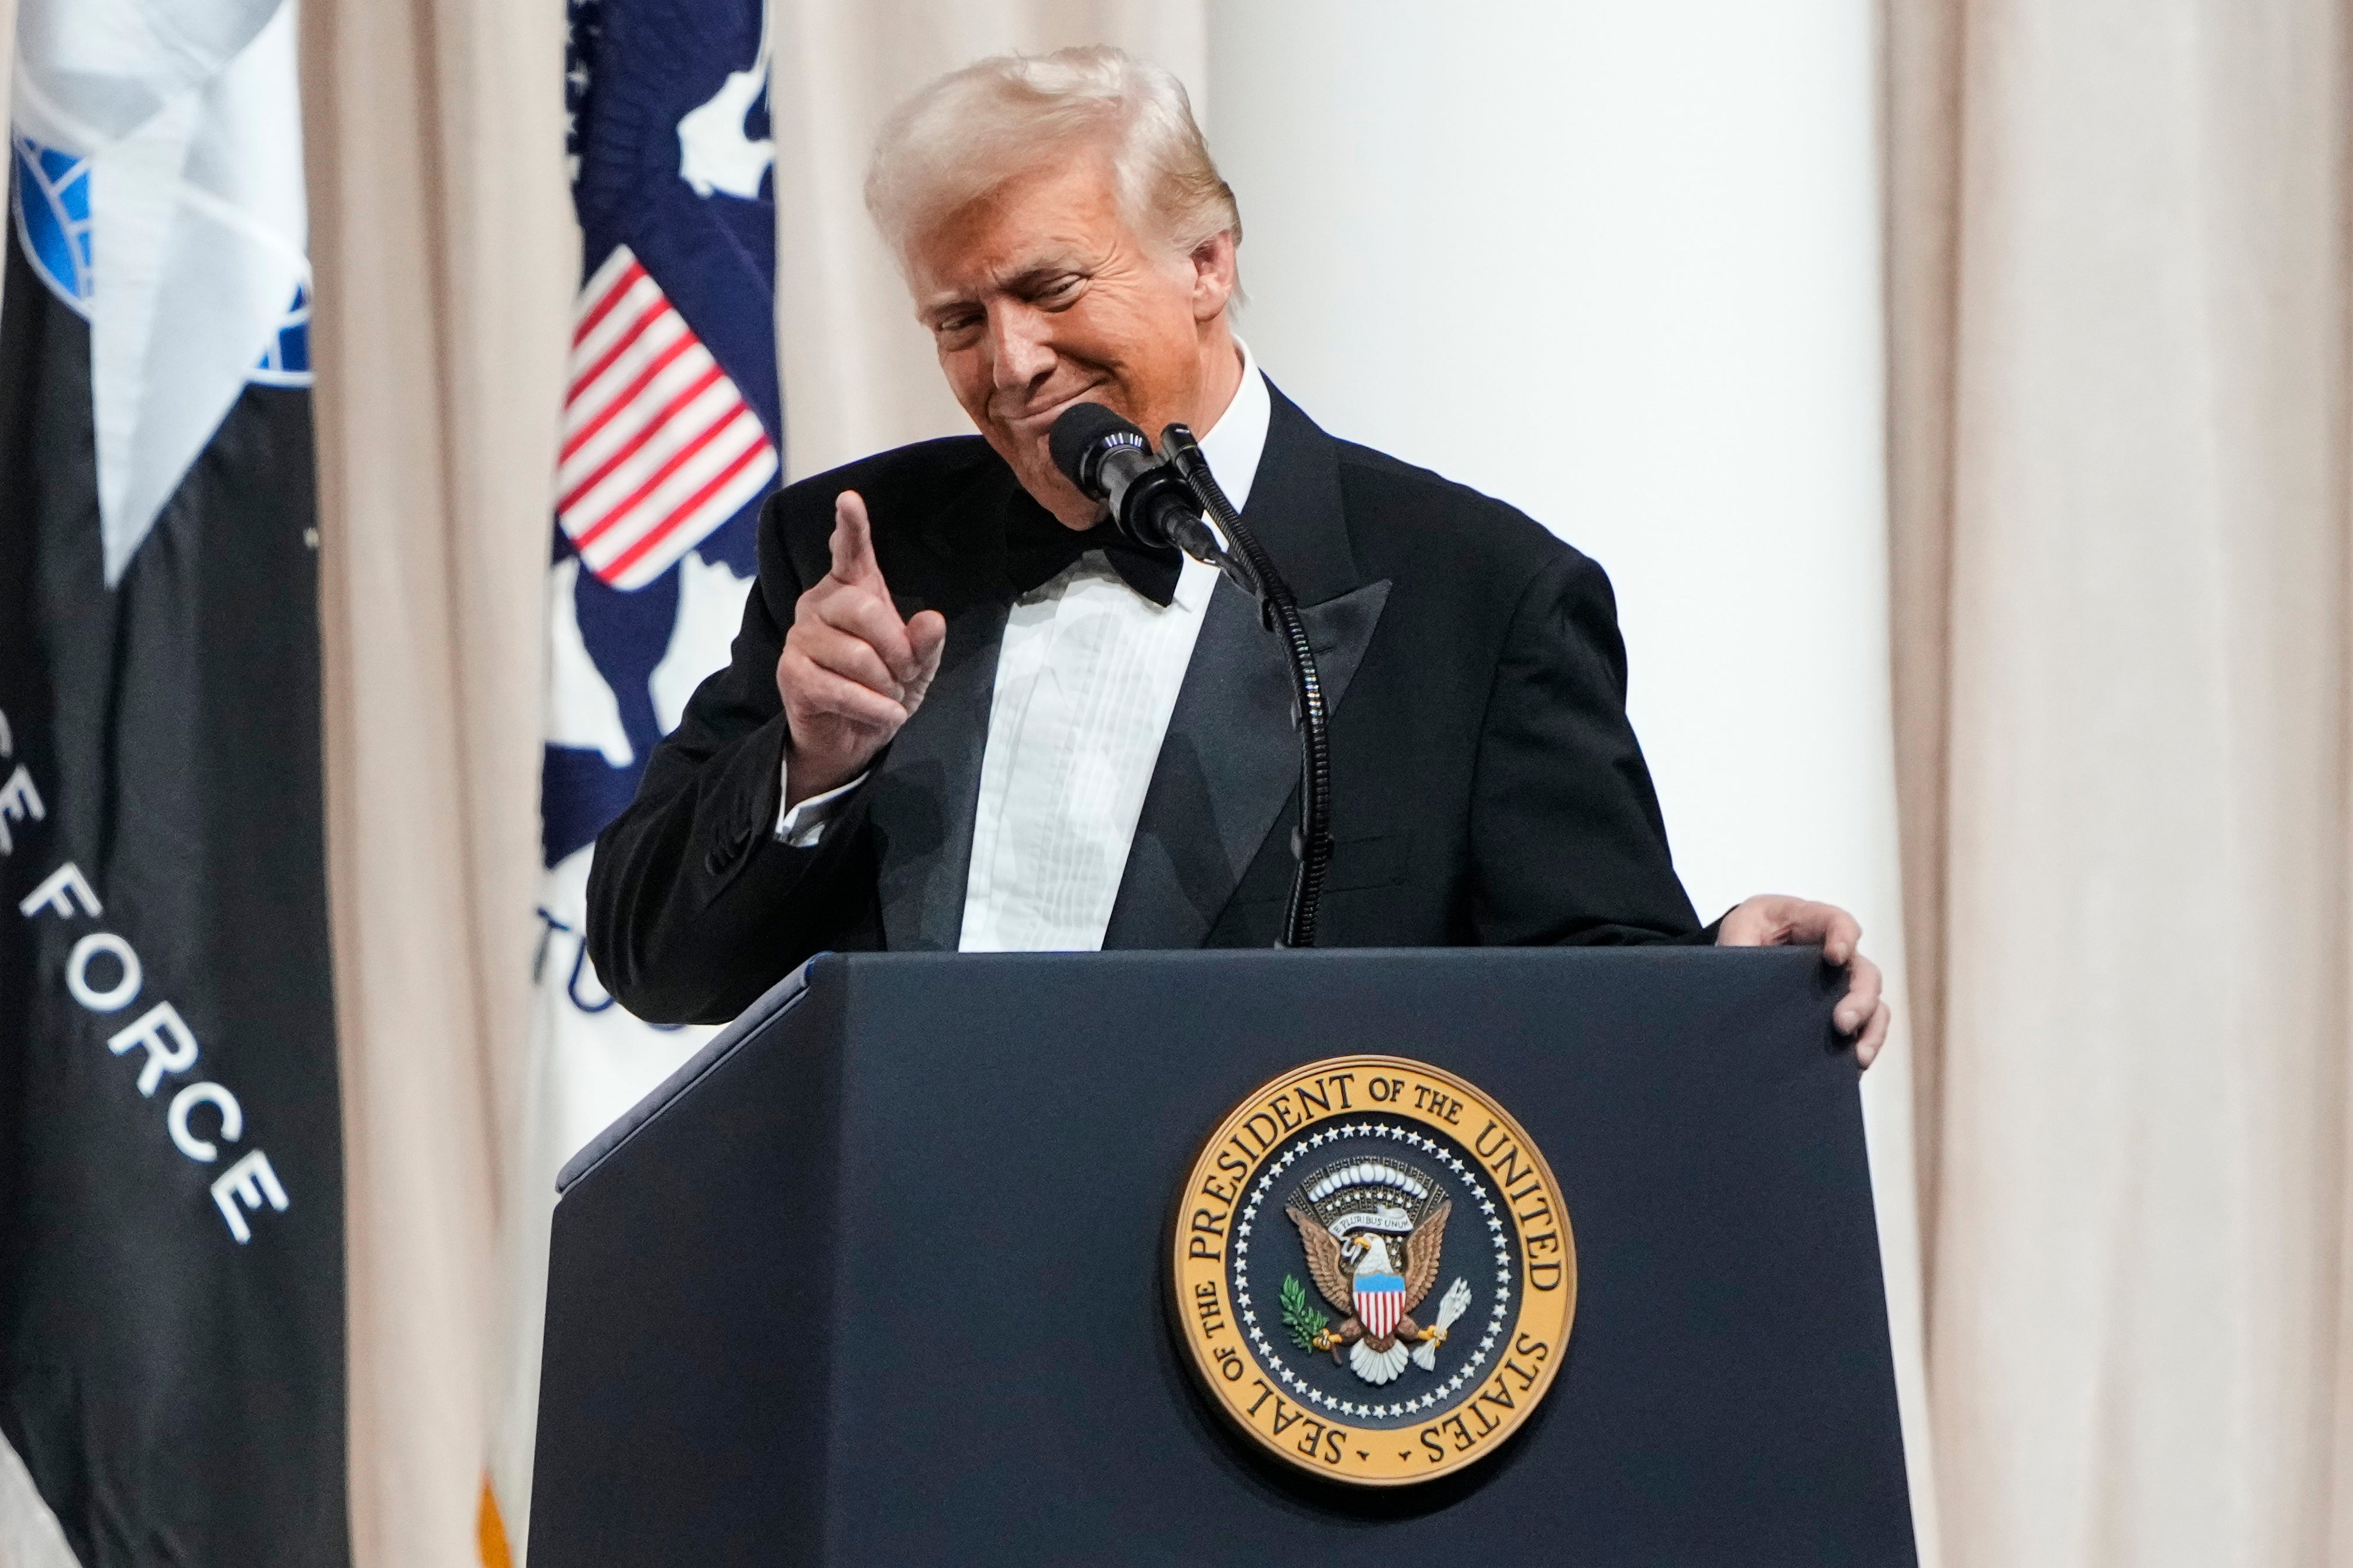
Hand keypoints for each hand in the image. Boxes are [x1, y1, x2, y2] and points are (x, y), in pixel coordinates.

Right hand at [776, 490, 946, 803]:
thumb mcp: (917, 665)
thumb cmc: (882, 687)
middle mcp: (819, 604)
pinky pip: (842, 689)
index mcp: (851, 590)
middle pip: (865, 611)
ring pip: (857, 655)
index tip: (849, 500)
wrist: (852, 736)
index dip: (850, 526)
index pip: (849, 551)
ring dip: (887, 685)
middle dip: (898, 650)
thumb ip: (925, 642)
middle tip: (905, 674)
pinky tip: (884, 713)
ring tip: (888, 694)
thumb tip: (932, 621)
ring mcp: (800, 637)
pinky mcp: (791, 673)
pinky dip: (874, 708)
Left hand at [1717, 895, 1889, 1067]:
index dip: (1844, 936)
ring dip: (1870, 1030)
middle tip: (1842, 1023)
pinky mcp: (1841, 1008)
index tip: (1835, 956)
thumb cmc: (1745, 934)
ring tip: (1857, 1057)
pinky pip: (1866, 1027)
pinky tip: (1852, 1067)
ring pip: (1874, 1004)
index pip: (1837, 922)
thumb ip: (1741, 946)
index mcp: (1810, 922)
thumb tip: (1740, 982)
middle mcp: (1836, 953)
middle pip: (1864, 972)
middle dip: (1860, 998)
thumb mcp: (1737, 932)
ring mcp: (1842, 983)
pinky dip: (1865, 1045)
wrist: (1743, 954)